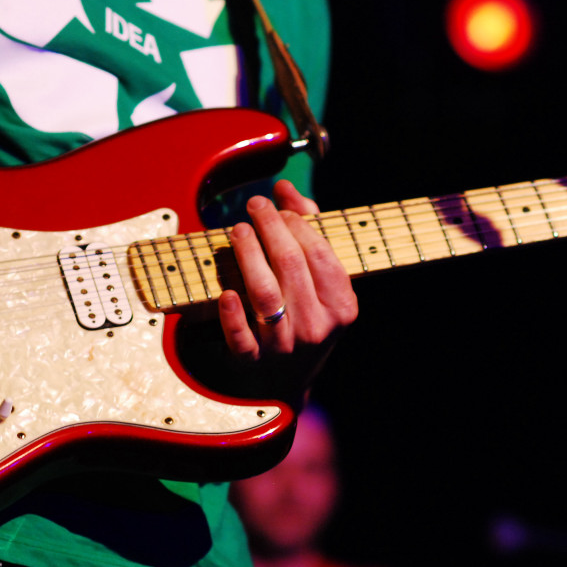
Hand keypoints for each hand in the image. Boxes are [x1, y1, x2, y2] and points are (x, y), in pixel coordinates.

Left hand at [218, 180, 357, 405]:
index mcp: (342, 306)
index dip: (296, 224)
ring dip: (248, 257)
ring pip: (265, 294)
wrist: (287, 379)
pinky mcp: (254, 363)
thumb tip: (285, 188)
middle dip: (270, 229)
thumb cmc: (305, 314)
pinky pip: (241, 338)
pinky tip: (225, 292)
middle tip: (253, 207)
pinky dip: (232, 315)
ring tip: (237, 231)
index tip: (277, 207)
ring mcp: (286, 347)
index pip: (320, 254)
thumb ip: (308, 227)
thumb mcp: (319, 278)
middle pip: (291, 266)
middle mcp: (317, 327)